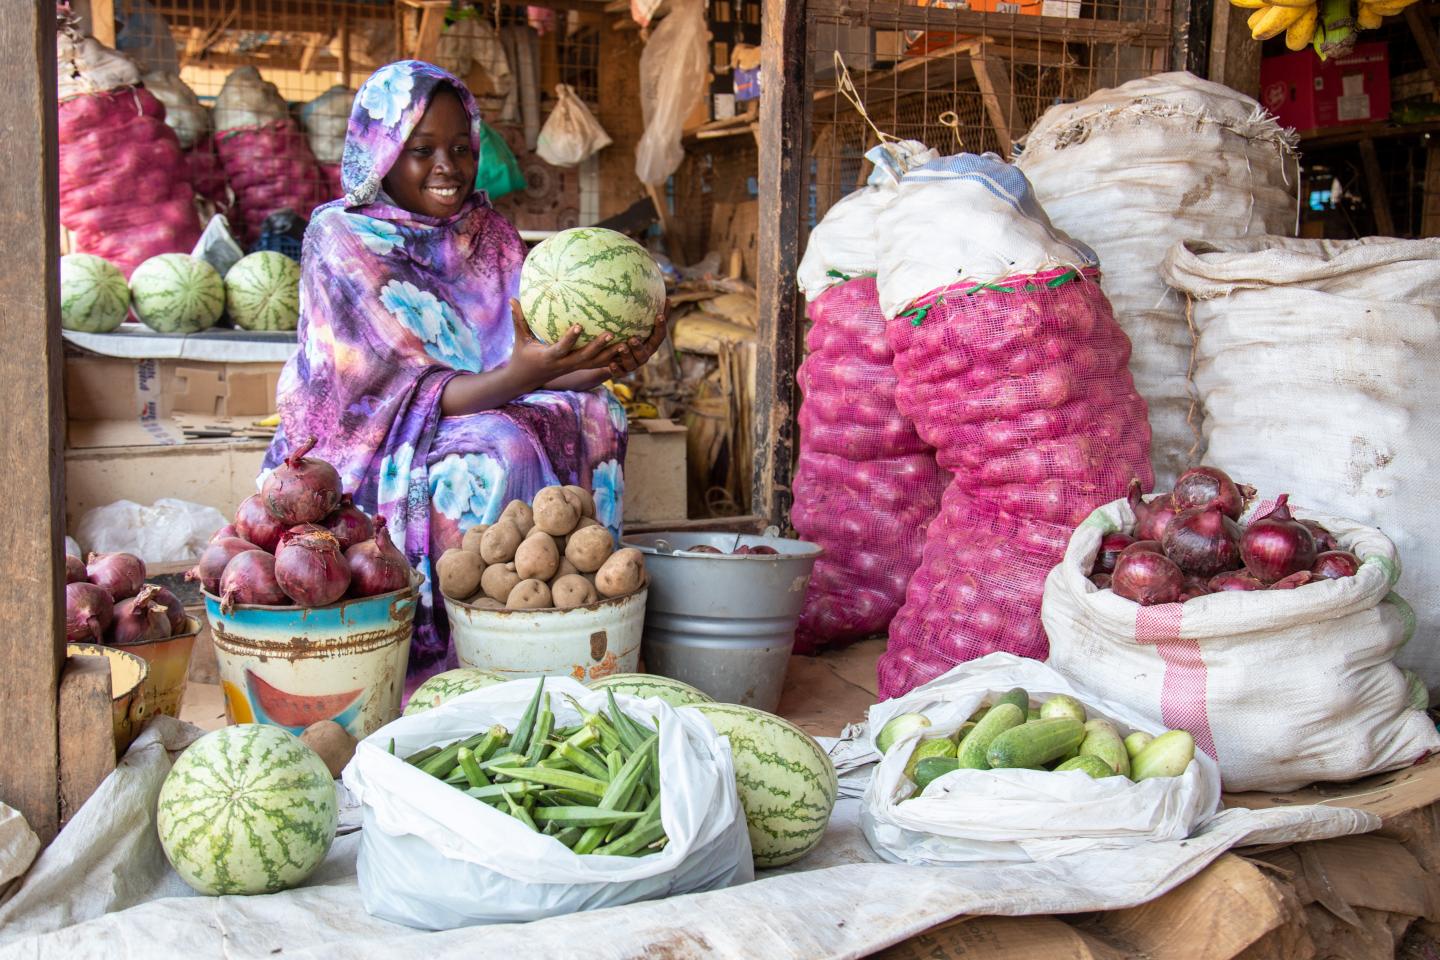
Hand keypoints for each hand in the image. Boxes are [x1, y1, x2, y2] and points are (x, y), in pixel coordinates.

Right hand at [506, 299, 626, 393]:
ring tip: (625, 343)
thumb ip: (518, 320)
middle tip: (610, 333)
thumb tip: (513, 299)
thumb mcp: (520, 339)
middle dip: (597, 347)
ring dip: (610, 355)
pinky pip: (596, 365)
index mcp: (549, 358)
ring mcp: (572, 369)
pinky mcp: (578, 370)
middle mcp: (563, 365)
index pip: (561, 349)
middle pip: (584, 358)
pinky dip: (610, 359)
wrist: (526, 381)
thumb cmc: (522, 356)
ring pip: (594, 364)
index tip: (579, 326)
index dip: (570, 339)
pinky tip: (623, 350)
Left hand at [604, 303, 669, 378]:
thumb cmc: (625, 333)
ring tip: (620, 347)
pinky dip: (616, 369)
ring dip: (627, 355)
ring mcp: (633, 364)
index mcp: (650, 342)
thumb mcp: (630, 321)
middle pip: (646, 351)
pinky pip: (620, 372)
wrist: (612, 357)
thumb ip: (638, 308)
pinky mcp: (622, 372)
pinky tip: (610, 363)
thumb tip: (646, 278)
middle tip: (632, 338)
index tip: (658, 314)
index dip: (661, 325)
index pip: (660, 334)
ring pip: (633, 363)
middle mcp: (644, 354)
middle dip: (640, 345)